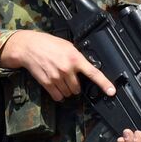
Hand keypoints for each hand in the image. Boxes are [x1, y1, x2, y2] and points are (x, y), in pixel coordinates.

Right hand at [0, 30, 116, 101]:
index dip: (104, 84)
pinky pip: (58, 96)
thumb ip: (77, 57)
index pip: (93, 73)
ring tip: (58, 77)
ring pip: (68, 93)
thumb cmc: (48, 44)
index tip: (112, 91)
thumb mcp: (67, 46)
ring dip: (66, 90)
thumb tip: (86, 67)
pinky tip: (54, 85)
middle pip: (78, 89)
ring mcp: (57, 77)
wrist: (29, 47)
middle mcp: (67, 69)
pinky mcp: (47, 83)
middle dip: (74, 85)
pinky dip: (58, 94)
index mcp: (75, 58)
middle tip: (67, 76)